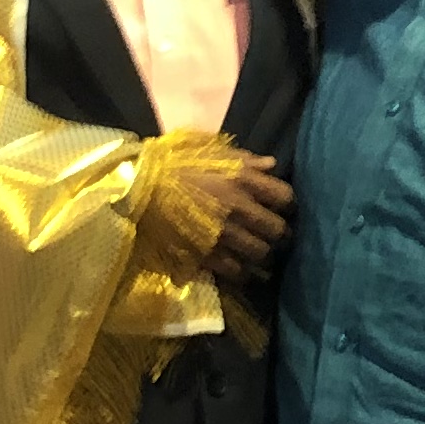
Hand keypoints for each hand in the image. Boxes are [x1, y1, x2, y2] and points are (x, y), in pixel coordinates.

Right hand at [152, 149, 294, 283]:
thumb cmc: (172, 162)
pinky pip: (237, 272)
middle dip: (280, 234)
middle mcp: (238, 209)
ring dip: (264, 256)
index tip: (283, 208)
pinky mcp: (206, 256)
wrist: (136, 187)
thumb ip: (244, 159)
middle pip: (279, 231)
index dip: (288, 205)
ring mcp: (223, 235)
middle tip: (275, 236)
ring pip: (261, 255)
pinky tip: (241, 270)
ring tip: (260, 255)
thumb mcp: (209, 150)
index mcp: (242, 179)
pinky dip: (243, 273)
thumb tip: (271, 164)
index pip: (285, 197)